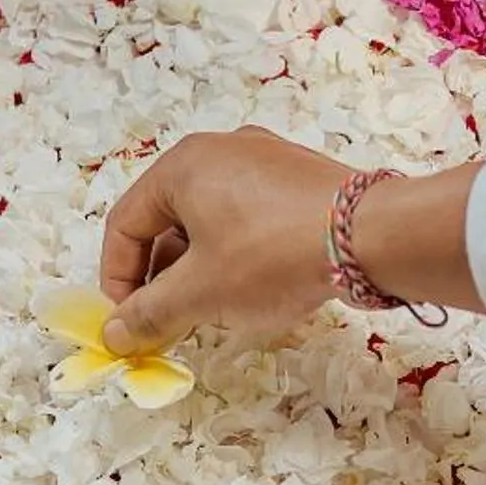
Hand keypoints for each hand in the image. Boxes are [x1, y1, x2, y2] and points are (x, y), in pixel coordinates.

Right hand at [97, 128, 349, 354]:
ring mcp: (264, 159)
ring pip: (209, 219)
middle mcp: (220, 150)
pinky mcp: (299, 178)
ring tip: (213, 310)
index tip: (128, 323)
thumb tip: (114, 334)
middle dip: (162, 278)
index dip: (118, 279)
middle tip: (170, 323)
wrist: (372, 236)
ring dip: (199, 268)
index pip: (126, 223)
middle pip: (167, 219)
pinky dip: (237, 251)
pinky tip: (256, 286)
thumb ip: (150, 312)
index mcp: (183, 165)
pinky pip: (249, 215)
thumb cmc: (273, 255)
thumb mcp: (201, 290)